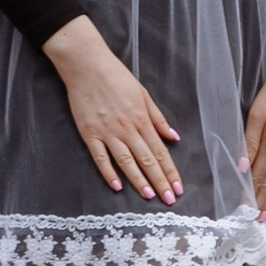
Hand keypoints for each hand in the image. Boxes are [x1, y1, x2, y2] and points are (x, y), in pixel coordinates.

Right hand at [45, 11, 181, 201]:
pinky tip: (117, 186)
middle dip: (160, 181)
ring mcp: (107, 132)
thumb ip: (158, 118)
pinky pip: (100, 158)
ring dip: (139, 181)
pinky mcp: (90, 133)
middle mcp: (127, 129)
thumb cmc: (117, 77)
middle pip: (147, 160)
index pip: (160, 151)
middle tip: (169, 200)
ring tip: (149, 196)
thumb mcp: (143, 94)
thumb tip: (174, 137)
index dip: (170, 171)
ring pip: (126, 162)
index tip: (178, 187)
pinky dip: (108, 173)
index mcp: (142, 119)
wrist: (87, 65)